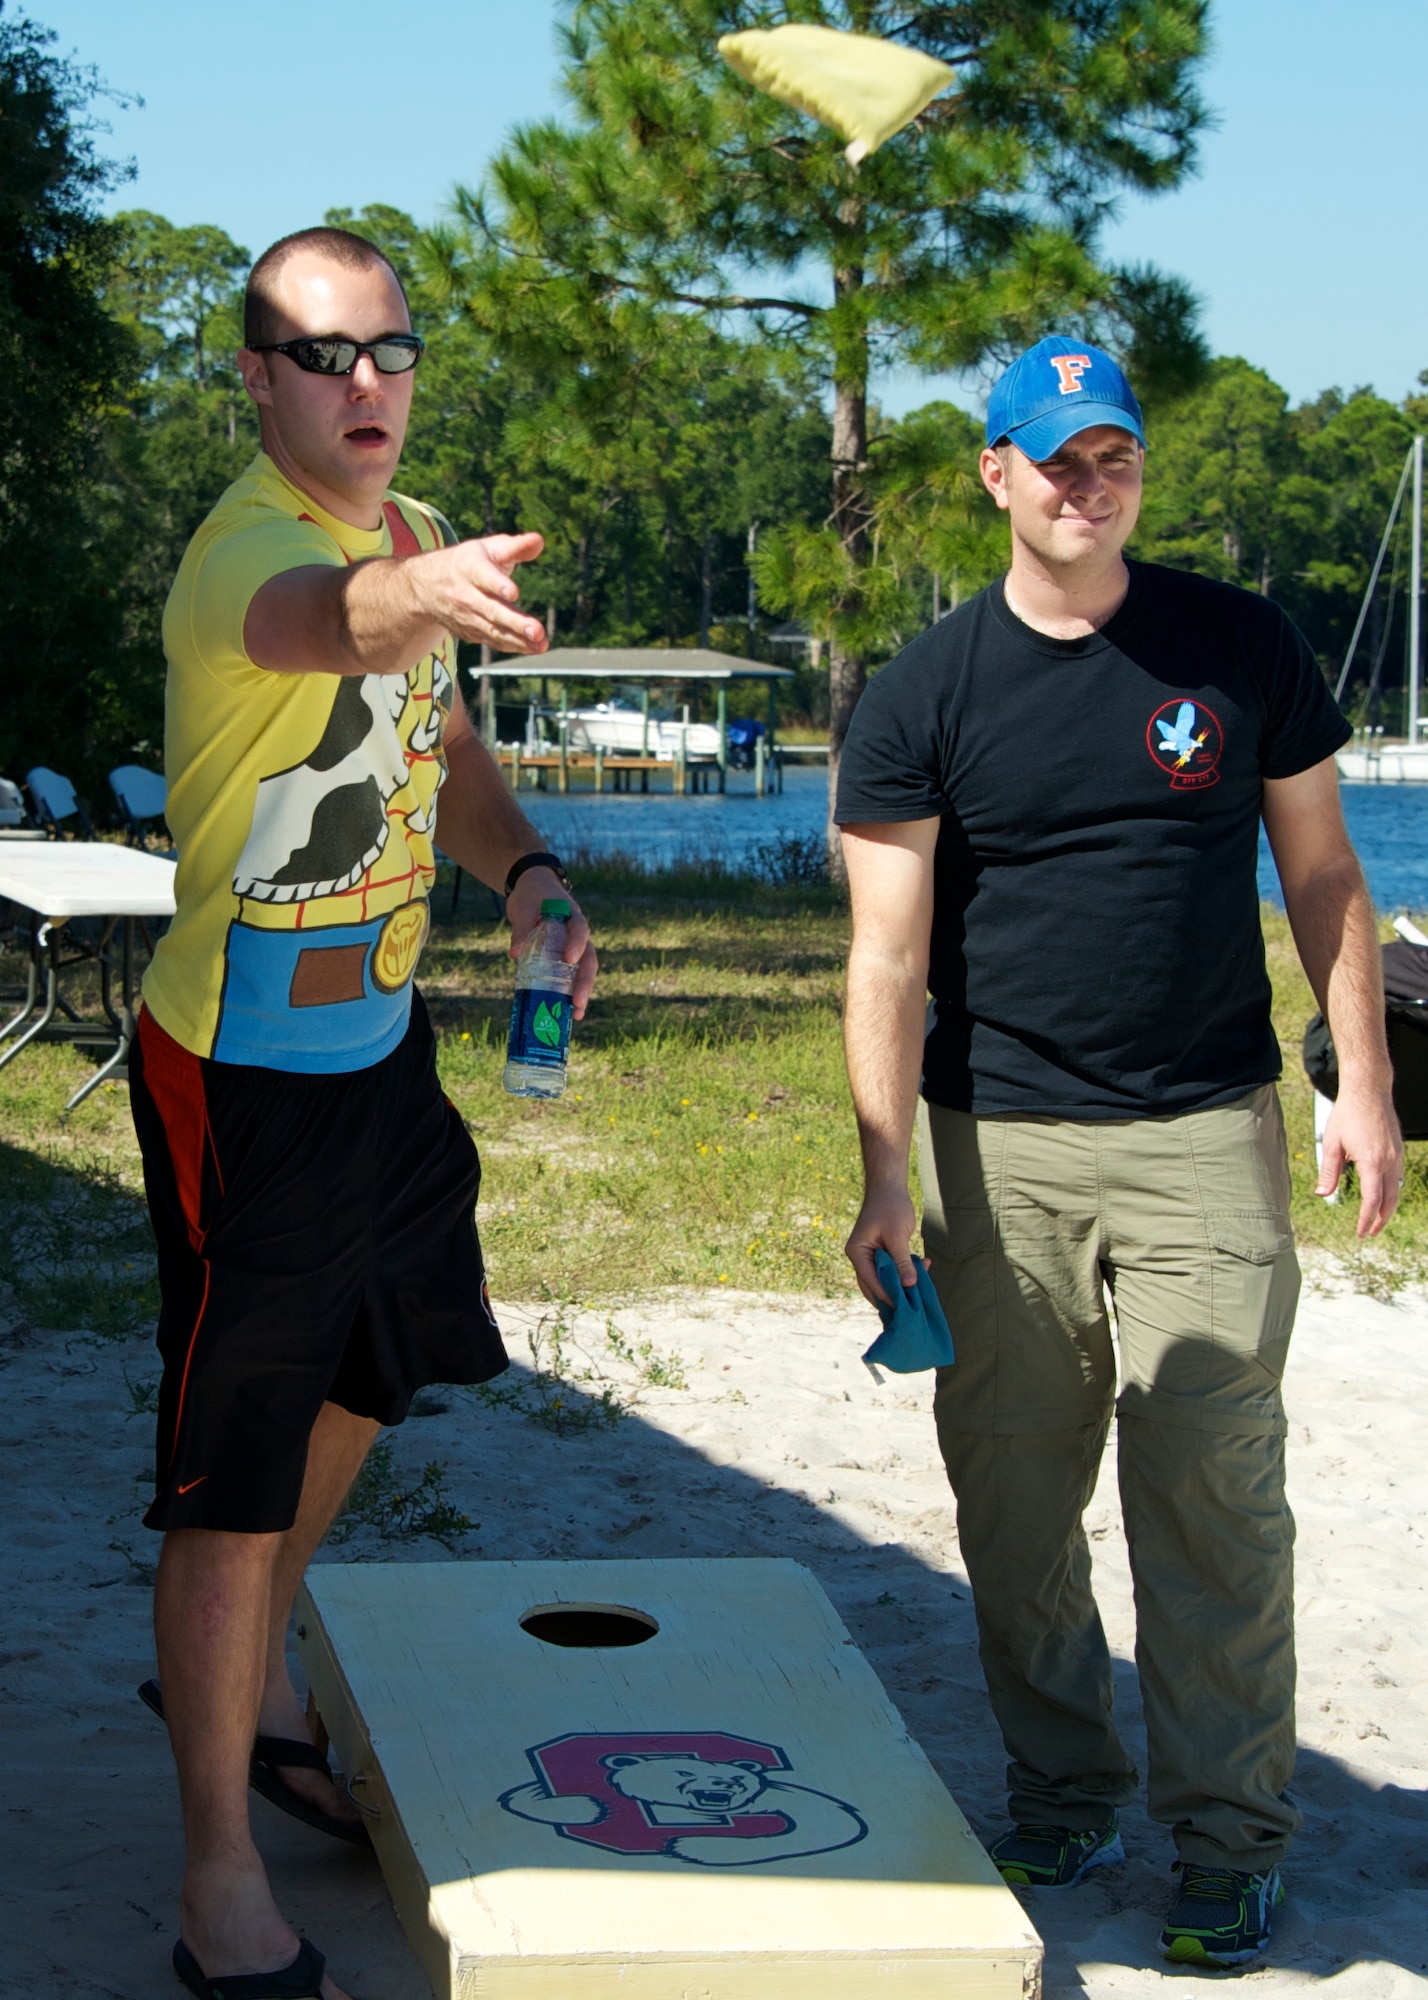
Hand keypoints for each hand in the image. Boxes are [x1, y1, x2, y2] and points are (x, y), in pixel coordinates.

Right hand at [424, 532, 547, 655]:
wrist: (429, 586)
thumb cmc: (469, 562)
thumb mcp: (488, 548)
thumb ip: (516, 547)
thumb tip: (539, 540)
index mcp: (470, 567)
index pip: (483, 576)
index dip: (498, 584)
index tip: (514, 592)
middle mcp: (466, 595)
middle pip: (492, 610)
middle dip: (515, 622)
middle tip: (537, 630)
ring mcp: (467, 617)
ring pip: (494, 630)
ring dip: (519, 640)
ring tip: (541, 644)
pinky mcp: (470, 633)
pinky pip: (493, 641)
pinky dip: (514, 646)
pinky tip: (534, 647)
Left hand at [506, 868, 597, 1019]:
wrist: (533, 889)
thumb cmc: (531, 896)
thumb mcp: (523, 907)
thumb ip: (521, 928)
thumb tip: (514, 953)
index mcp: (571, 916)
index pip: (580, 929)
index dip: (577, 944)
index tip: (569, 959)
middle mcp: (578, 935)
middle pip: (589, 959)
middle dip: (585, 982)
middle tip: (578, 1002)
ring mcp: (574, 947)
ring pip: (584, 971)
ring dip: (582, 992)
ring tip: (576, 1014)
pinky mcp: (565, 958)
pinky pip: (571, 976)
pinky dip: (570, 993)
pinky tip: (566, 1012)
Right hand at [845, 1183, 919, 1307]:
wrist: (889, 1187)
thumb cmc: (890, 1207)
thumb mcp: (897, 1235)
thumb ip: (902, 1261)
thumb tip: (909, 1285)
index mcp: (857, 1253)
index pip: (871, 1281)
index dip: (888, 1295)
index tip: (905, 1306)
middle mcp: (860, 1257)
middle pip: (874, 1286)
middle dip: (893, 1295)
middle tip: (912, 1307)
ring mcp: (870, 1256)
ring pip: (884, 1280)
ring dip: (901, 1284)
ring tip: (921, 1288)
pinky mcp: (881, 1254)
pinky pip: (891, 1270)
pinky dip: (905, 1272)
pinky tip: (923, 1268)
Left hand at [1316, 1075, 1402, 1235]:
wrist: (1369, 1092)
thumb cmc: (1348, 1114)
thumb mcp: (1332, 1143)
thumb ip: (1328, 1171)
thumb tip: (1322, 1194)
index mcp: (1372, 1161)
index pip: (1373, 1200)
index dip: (1367, 1219)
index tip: (1361, 1232)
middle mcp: (1389, 1161)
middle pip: (1390, 1200)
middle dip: (1381, 1220)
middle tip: (1370, 1233)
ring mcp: (1397, 1156)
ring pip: (1397, 1190)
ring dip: (1387, 1208)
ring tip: (1376, 1219)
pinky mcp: (1398, 1150)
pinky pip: (1397, 1177)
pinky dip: (1391, 1192)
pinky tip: (1381, 1195)